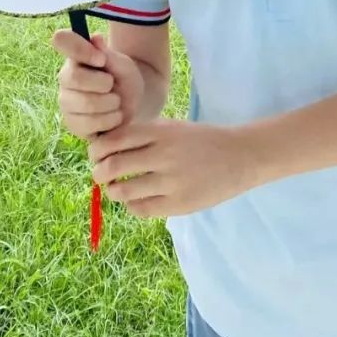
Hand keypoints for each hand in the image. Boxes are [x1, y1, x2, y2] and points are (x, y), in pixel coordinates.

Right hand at [52, 29, 144, 139]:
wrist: (134, 105)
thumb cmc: (125, 79)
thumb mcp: (123, 64)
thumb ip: (109, 54)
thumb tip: (95, 38)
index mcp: (76, 56)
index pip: (61, 40)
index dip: (81, 49)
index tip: (101, 59)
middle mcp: (65, 77)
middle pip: (75, 78)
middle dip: (105, 83)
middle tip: (113, 85)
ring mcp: (66, 102)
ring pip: (86, 104)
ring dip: (111, 104)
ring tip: (115, 102)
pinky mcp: (72, 124)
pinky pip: (89, 124)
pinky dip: (109, 121)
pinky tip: (112, 116)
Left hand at [88, 119, 257, 218]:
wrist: (240, 156)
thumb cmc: (200, 140)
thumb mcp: (172, 127)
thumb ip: (142, 135)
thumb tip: (103, 149)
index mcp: (160, 131)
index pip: (113, 140)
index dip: (97, 150)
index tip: (96, 155)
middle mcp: (163, 154)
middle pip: (113, 166)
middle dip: (99, 173)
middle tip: (100, 175)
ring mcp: (171, 181)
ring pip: (123, 191)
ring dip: (113, 191)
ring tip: (117, 189)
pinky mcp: (179, 204)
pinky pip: (141, 209)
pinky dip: (131, 206)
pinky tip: (135, 200)